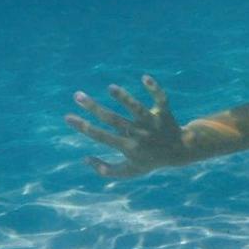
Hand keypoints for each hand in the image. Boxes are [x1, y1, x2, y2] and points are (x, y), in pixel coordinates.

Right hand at [67, 75, 186, 178]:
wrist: (181, 152)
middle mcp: (139, 133)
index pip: (102, 137)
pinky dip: (154, 89)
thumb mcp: (130, 171)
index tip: (67, 116)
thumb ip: (108, 170)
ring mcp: (152, 122)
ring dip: (124, 98)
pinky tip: (144, 77)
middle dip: (94, 108)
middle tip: (77, 95)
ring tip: (110, 88)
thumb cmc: (150, 160)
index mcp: (128, 147)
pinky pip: (160, 99)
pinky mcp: (164, 112)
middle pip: (114, 120)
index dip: (84, 128)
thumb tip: (85, 159)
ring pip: (137, 108)